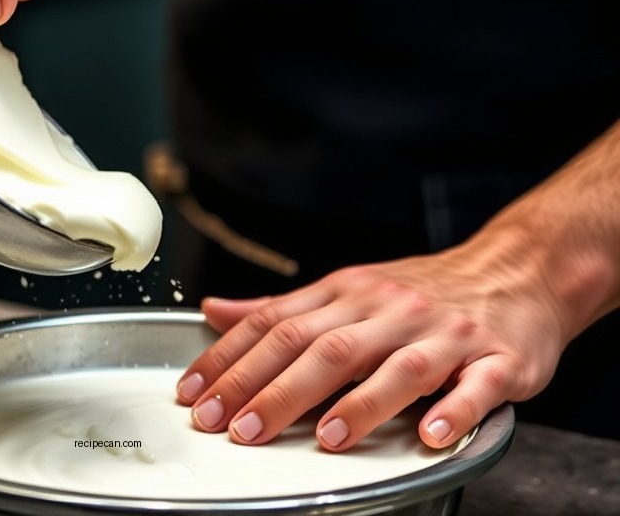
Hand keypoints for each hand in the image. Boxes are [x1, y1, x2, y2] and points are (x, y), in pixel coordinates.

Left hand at [175, 238, 570, 450]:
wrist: (513, 271)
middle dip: (274, 389)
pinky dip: (453, 410)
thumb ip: (281, 309)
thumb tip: (215, 311)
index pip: (277, 323)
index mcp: (347, 293)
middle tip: (234, 426)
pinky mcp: (495, 360)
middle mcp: (387, 310)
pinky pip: (475, 387)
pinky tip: (431, 434)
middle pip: (325, 347)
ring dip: (359, 403)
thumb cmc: (419, 291)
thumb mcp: (344, 290)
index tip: (195, 393)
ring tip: (324, 436)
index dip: (232, 358)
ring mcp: (442, 334)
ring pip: (396, 367)